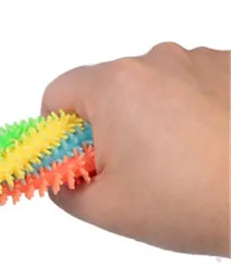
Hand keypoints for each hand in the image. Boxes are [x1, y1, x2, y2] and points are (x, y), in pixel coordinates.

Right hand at [42, 42, 229, 255]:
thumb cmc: (196, 202)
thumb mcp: (108, 210)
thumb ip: (63, 189)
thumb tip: (56, 176)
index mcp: (114, 84)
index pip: (58, 94)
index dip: (61, 131)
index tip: (84, 161)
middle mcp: (154, 60)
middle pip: (109, 90)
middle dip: (114, 127)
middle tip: (139, 172)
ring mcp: (200, 60)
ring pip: (156, 88)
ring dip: (159, 117)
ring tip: (188, 163)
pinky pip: (198, 84)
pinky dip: (199, 110)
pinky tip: (216, 147)